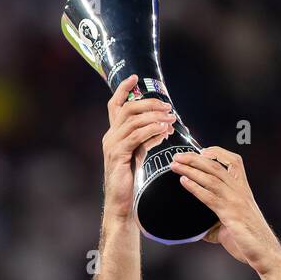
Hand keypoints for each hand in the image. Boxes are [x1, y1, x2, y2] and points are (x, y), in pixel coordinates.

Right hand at [102, 75, 175, 220]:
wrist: (121, 203)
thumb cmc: (129, 180)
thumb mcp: (139, 154)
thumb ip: (146, 138)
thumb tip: (163, 126)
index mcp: (113, 134)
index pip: (115, 105)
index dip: (124, 89)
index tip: (135, 77)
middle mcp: (110, 136)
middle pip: (128, 108)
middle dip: (150, 104)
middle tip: (168, 107)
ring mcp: (112, 145)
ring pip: (133, 120)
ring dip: (154, 117)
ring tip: (170, 119)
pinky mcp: (118, 155)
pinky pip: (136, 136)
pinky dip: (151, 130)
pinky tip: (163, 131)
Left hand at [171, 147, 280, 272]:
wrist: (264, 254)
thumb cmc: (250, 241)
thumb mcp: (232, 227)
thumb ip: (216, 224)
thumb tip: (199, 230)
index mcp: (244, 191)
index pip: (234, 161)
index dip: (218, 152)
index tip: (201, 151)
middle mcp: (240, 192)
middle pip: (216, 166)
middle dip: (195, 158)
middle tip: (177, 156)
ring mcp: (236, 202)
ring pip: (211, 178)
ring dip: (191, 169)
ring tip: (175, 165)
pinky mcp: (230, 215)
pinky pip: (209, 197)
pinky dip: (195, 187)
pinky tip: (184, 182)